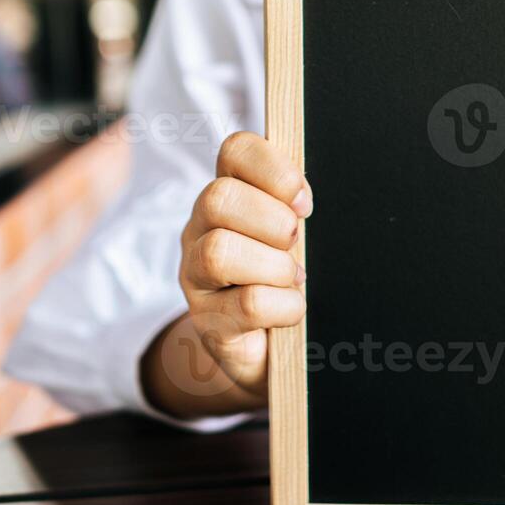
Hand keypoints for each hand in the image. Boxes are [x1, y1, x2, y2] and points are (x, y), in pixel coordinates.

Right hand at [142, 132, 311, 418]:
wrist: (272, 354)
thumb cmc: (286, 282)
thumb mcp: (293, 237)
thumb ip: (294, 206)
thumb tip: (308, 194)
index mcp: (228, 195)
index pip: (235, 151)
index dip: (273, 168)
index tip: (304, 202)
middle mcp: (201, 229)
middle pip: (218, 199)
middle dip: (271, 220)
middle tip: (297, 242)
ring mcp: (196, 277)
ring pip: (220, 252)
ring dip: (273, 266)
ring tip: (293, 279)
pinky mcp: (207, 322)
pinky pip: (247, 305)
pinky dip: (284, 306)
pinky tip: (291, 309)